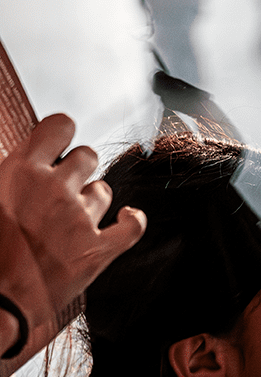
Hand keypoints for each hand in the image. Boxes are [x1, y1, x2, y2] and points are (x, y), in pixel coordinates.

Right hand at [0, 114, 145, 323]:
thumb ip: (7, 174)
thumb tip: (15, 156)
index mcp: (21, 172)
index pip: (59, 126)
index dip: (61, 132)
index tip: (58, 141)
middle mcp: (55, 189)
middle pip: (87, 156)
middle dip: (76, 168)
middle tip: (61, 186)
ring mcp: (80, 219)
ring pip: (104, 191)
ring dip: (92, 199)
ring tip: (71, 216)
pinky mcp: (99, 250)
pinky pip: (133, 226)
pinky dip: (133, 221)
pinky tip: (127, 218)